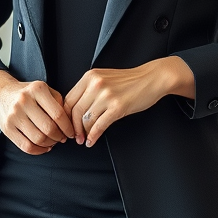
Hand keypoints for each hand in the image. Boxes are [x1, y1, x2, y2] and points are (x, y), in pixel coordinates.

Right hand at [0, 70, 74, 154]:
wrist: (1, 94)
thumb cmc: (29, 94)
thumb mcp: (45, 90)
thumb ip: (59, 103)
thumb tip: (70, 123)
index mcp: (37, 89)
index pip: (58, 114)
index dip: (68, 127)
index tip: (71, 133)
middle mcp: (24, 101)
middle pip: (48, 128)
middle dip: (59, 137)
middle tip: (62, 138)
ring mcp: (13, 115)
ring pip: (38, 139)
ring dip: (50, 144)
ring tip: (53, 141)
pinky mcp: (6, 128)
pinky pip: (26, 146)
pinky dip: (38, 150)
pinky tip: (44, 147)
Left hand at [64, 57, 194, 147]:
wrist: (152, 78)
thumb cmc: (129, 80)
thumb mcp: (104, 78)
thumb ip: (89, 89)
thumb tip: (75, 109)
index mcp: (89, 77)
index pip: (69, 99)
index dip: (65, 116)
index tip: (66, 125)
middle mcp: (95, 84)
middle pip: (75, 111)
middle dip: (72, 127)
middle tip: (74, 136)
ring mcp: (106, 95)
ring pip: (86, 119)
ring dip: (83, 133)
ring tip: (84, 139)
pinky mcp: (117, 107)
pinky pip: (99, 125)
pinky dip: (93, 136)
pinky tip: (92, 141)